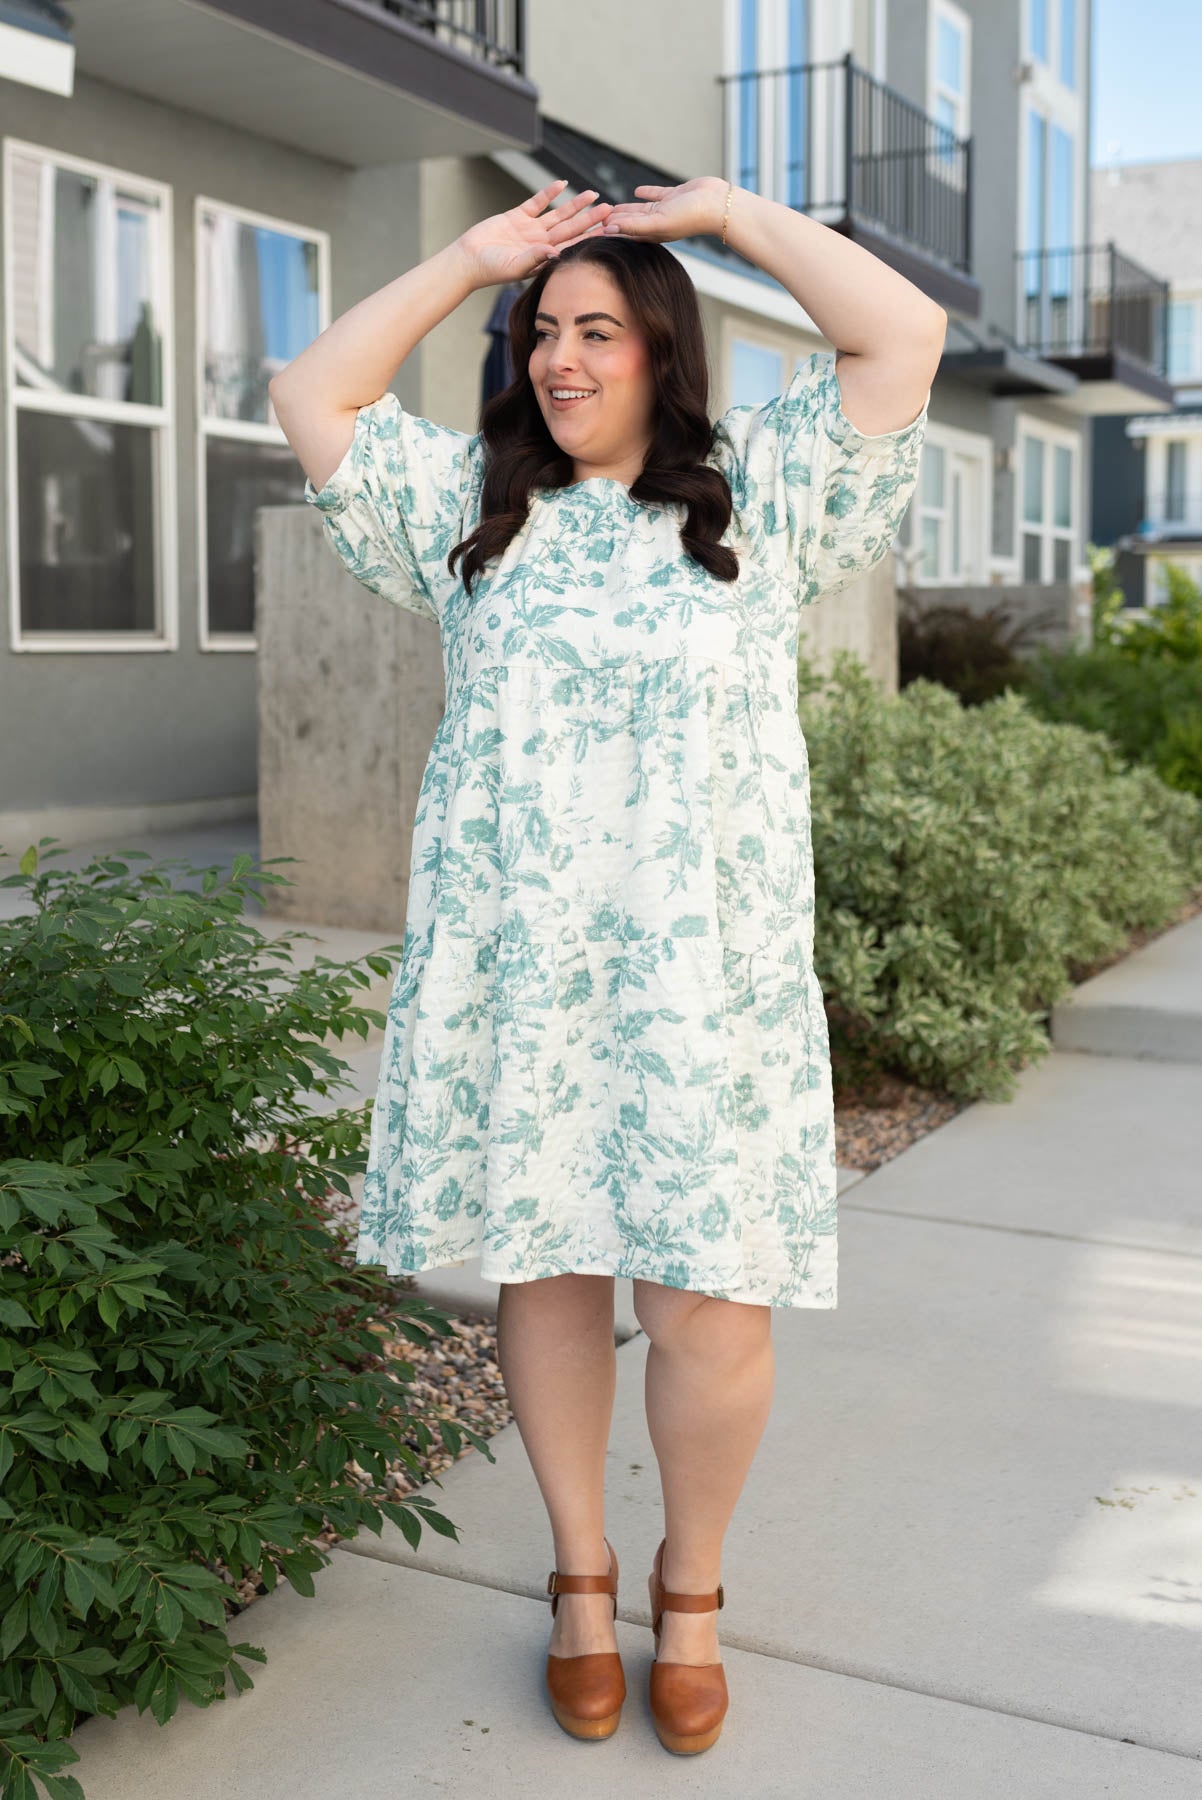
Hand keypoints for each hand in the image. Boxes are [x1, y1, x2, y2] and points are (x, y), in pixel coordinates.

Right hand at [456, 179, 614, 287]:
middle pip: (571, 228)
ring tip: (593, 195)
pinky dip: (549, 193)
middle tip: (610, 209)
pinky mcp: (517, 216)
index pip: (573, 245)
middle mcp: (541, 243)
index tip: (608, 230)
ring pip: (558, 214)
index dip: (590, 237)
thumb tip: (557, 252)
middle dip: (590, 219)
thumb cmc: (489, 269)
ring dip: (575, 205)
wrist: (467, 259)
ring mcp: (530, 229)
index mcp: (544, 258)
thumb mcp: (514, 267)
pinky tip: (563, 184)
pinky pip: (537, 202)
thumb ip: (535, 258)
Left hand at [599, 177, 727, 243]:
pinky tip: (636, 191)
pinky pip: (656, 195)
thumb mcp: (658, 222)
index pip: (625, 234)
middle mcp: (658, 224)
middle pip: (630, 223)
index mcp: (653, 234)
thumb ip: (633, 225)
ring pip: (641, 210)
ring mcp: (667, 210)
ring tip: (611, 208)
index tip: (592, 234)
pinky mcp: (675, 196)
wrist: (717, 204)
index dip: (610, 234)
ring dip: (626, 209)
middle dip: (614, 222)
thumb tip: (608, 228)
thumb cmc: (690, 217)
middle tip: (596, 220)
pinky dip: (646, 194)